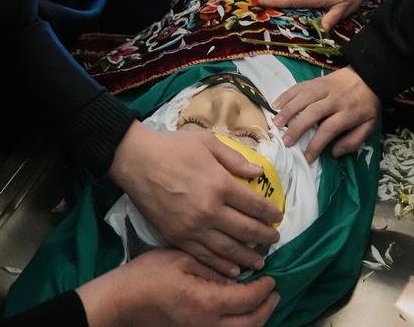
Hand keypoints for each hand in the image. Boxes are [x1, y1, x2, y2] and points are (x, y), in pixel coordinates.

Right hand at [76, 248, 278, 326]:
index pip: (247, 299)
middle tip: (275, 292)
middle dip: (266, 308)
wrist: (122, 302)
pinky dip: (240, 324)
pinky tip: (240, 313)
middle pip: (250, 324)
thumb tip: (236, 274)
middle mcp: (208, 325)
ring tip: (263, 303)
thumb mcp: (182, 259)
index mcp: (207, 303)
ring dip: (256, 319)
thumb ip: (212, 267)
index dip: (263, 289)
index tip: (271, 277)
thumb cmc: (148, 276)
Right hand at [108, 122, 282, 277]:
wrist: (135, 160)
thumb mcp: (208, 142)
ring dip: (247, 257)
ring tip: (260, 262)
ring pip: (228, 249)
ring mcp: (192, 227)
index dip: (271, 213)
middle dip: (265, 237)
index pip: (255, 205)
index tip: (278, 217)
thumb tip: (260, 173)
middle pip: (246, 230)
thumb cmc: (172, 147)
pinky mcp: (176, 237)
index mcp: (220, 185)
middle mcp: (209, 210)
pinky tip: (232, 270)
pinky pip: (204, 256)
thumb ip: (236, 159)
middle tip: (275, 240)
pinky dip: (221, 266)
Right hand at [272, 66, 378, 163]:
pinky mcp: (317, 80)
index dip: (316, 144)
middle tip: (286, 142)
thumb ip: (354, 141)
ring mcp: (325, 87)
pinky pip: (299, 86)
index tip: (307, 157)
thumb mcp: (369, 125)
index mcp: (349, 112)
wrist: (368, 76)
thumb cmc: (366, 105)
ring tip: (277, 123)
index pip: (329, 129)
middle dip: (298, 128)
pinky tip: (276, 104)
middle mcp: (335, 98)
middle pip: (313, 112)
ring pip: (303, 97)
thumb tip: (334, 153)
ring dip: (288, 110)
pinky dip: (286, 95)